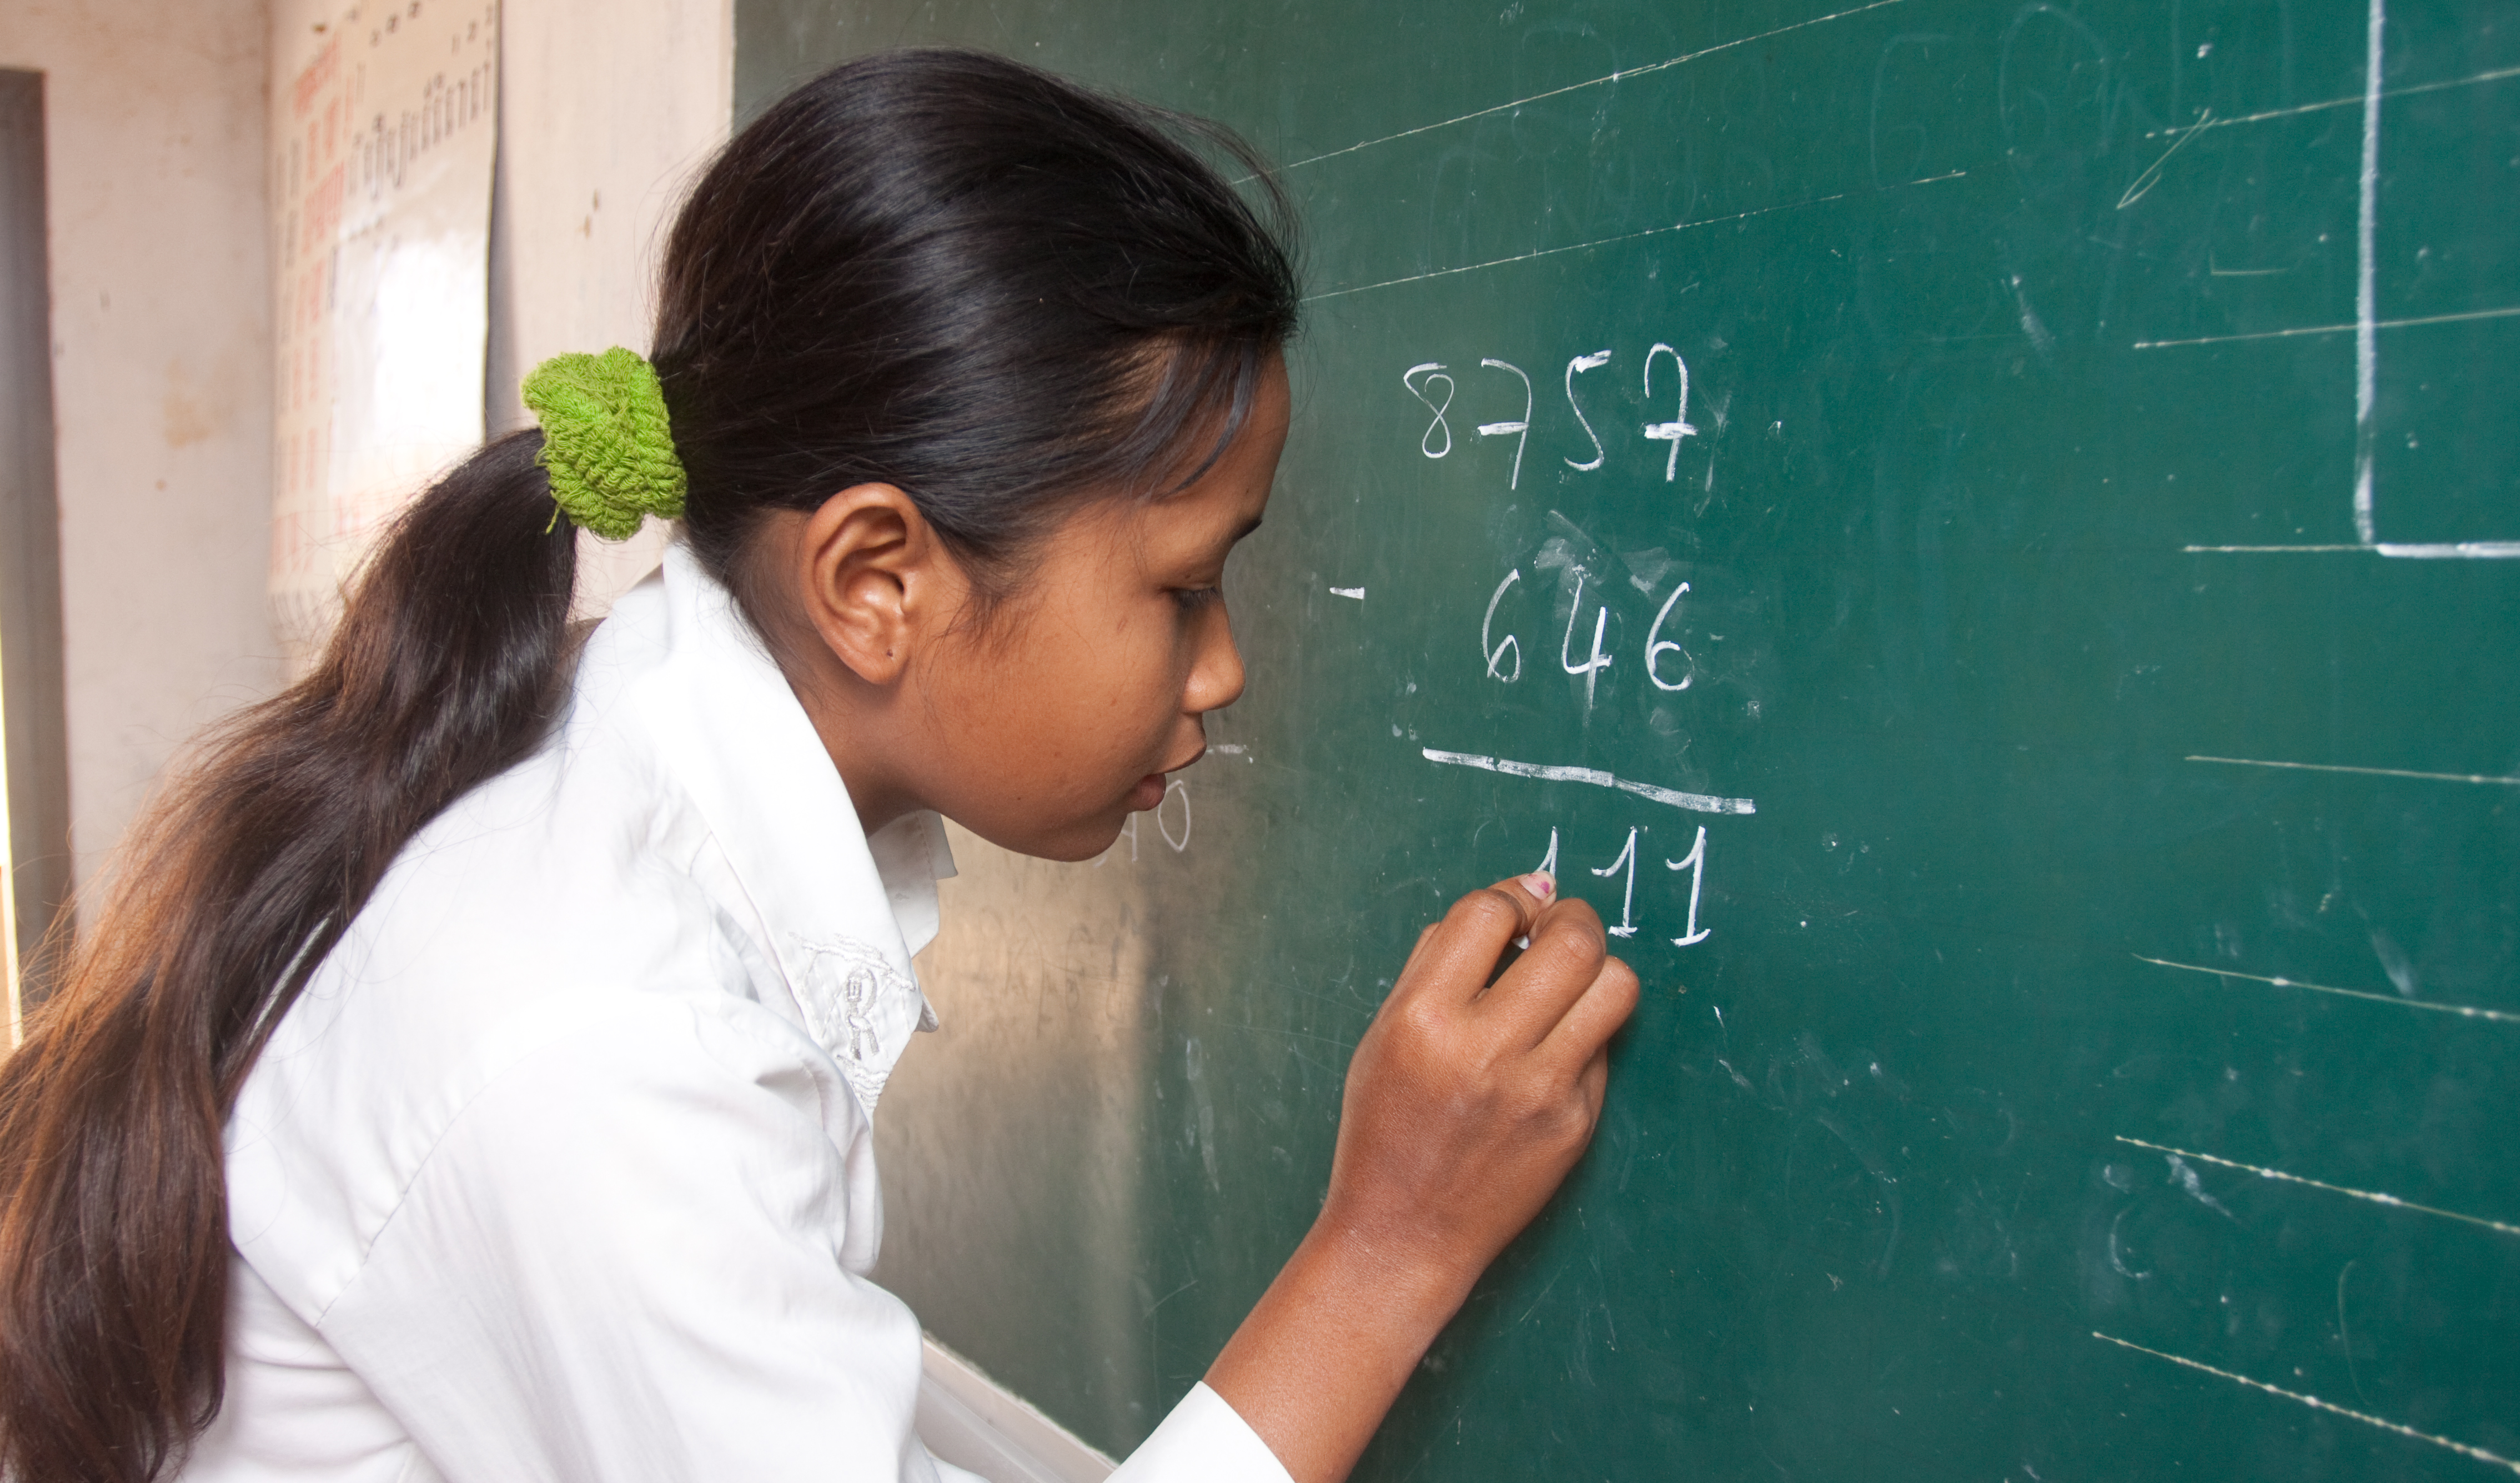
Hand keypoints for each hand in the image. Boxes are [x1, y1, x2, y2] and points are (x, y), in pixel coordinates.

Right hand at [1204, 872, 1638, 1482]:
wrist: (1404, 1233)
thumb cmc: (1386, 1127)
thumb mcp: (1383, 1034)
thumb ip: (1434, 965)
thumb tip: (1511, 903)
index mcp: (1423, 1018)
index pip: (1488, 913)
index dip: (1510, 898)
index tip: (1515, 911)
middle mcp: (1486, 1049)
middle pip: (1571, 939)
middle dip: (1570, 917)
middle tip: (1558, 930)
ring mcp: (1540, 1089)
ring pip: (1615, 985)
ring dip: (1598, 967)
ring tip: (1573, 980)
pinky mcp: (1577, 1122)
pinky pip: (1603, 1047)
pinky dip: (1585, 1033)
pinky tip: (1554, 1048)